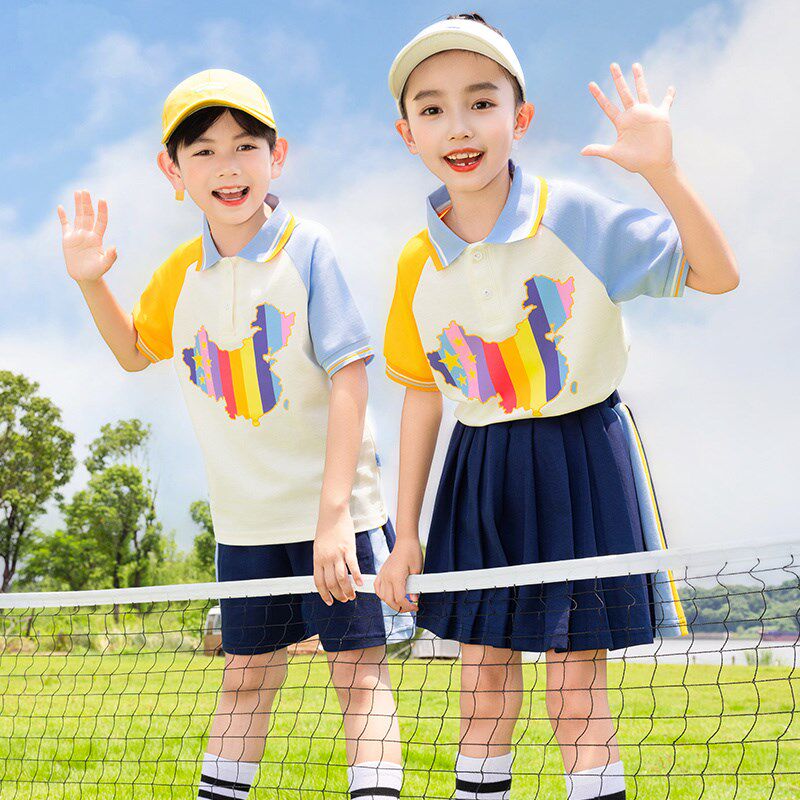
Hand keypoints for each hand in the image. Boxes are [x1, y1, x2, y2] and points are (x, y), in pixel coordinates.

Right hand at [58, 190, 117, 283]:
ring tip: (78, 192)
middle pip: (88, 215)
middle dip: (86, 203)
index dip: (102, 211)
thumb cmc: (96, 271)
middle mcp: (88, 234)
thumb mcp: (105, 265)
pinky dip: (62, 217)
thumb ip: (110, 257)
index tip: (102, 200)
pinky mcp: (68, 239)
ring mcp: (78, 235)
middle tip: (85, 190)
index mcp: (97, 238)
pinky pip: (65, 225)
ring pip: (78, 216)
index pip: (100, 221)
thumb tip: (114, 247)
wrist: (85, 276)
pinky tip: (60, 207)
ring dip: (78, 205)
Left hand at [313, 509, 362, 605]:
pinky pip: (353, 566)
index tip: (329, 601)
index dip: (324, 594)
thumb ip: (322, 560)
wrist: (332, 513)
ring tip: (352, 595)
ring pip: (342, 578)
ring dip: (347, 590)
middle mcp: (326, 558)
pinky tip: (360, 583)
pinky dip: (357, 577)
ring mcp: (337, 554)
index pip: (319, 582)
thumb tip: (327, 573)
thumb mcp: (319, 546)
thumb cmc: (326, 528)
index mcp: (317, 559)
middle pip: (331, 583)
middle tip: (344, 599)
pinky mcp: (348, 549)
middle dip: (338, 595)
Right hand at [374, 537, 422, 613]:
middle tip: (410, 607)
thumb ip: (415, 586)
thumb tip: (414, 598)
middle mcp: (387, 577)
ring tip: (401, 603)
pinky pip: (377, 587)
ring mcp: (383, 574)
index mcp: (396, 576)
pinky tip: (388, 596)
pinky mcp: (381, 572)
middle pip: (389, 600)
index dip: (408, 607)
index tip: (415, 607)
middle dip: (400, 607)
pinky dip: (381, 595)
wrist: (405, 541)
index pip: (399, 599)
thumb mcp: (417, 569)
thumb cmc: (412, 552)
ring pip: (382, 596)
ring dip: (390, 602)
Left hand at [581, 63, 675, 177]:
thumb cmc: (634, 161)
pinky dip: (669, 95)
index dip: (599, 96)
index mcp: (621, 123)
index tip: (590, 84)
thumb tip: (581, 152)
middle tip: (612, 65)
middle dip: (618, 79)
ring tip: (635, 65)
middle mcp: (633, 115)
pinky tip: (671, 87)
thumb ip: (599, 150)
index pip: (607, 106)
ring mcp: (646, 114)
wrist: (653, 165)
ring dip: (639, 79)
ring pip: (642, 91)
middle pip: (623, 93)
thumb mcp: (615, 154)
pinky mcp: (661, 116)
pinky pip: (666, 103)